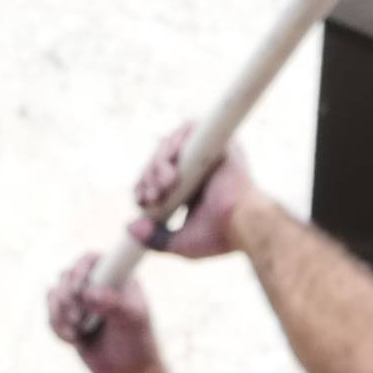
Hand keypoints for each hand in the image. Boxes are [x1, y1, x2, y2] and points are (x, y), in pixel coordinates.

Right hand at [48, 257, 158, 372]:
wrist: (126, 369)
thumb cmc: (137, 340)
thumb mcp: (133, 321)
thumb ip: (115, 304)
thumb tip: (91, 294)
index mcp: (116, 275)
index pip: (91, 259)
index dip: (80, 269)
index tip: (79, 289)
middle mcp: (96, 283)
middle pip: (67, 275)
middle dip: (67, 296)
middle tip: (75, 317)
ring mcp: (80, 299)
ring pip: (54, 293)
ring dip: (59, 313)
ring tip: (75, 332)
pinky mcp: (67, 316)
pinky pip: (50, 313)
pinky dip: (56, 327)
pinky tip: (73, 339)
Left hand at [134, 123, 254, 260]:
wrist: (242, 223)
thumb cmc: (219, 236)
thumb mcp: (181, 243)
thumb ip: (156, 238)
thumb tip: (130, 227)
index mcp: (192, 189)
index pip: (158, 177)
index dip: (144, 185)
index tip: (141, 200)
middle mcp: (199, 169)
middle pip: (160, 160)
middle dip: (148, 177)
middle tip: (152, 197)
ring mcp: (207, 154)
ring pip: (169, 144)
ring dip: (159, 164)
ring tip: (166, 185)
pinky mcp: (217, 141)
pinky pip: (188, 129)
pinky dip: (176, 142)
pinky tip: (174, 163)